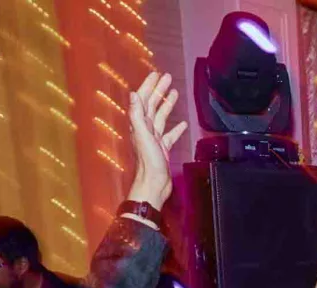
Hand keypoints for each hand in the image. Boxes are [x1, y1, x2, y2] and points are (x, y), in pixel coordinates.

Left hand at [126, 72, 187, 209]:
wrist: (154, 184)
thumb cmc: (148, 163)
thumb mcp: (142, 135)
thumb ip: (137, 115)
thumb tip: (133, 95)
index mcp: (140, 124)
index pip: (143, 100)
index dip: (149, 86)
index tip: (156, 75)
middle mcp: (146, 129)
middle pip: (152, 104)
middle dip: (159, 90)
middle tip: (167, 78)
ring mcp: (155, 138)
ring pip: (162, 116)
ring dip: (167, 104)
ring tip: (174, 93)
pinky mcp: (163, 148)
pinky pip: (170, 134)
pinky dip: (177, 127)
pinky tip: (183, 124)